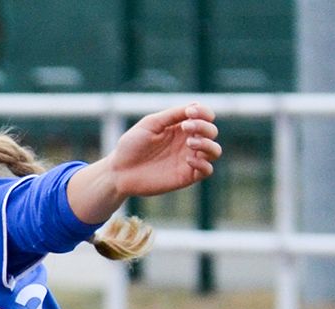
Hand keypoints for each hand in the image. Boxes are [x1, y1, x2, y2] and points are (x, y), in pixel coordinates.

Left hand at [102, 103, 220, 201]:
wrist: (119, 171)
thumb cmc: (131, 145)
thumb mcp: (151, 124)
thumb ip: (172, 115)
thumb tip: (195, 106)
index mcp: (180, 127)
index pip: (205, 116)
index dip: (204, 112)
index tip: (190, 113)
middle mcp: (187, 142)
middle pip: (212, 131)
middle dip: (203, 126)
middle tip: (185, 128)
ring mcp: (188, 159)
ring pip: (214, 151)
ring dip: (208, 144)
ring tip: (190, 143)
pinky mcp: (186, 176)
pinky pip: (207, 170)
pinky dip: (203, 163)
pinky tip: (188, 159)